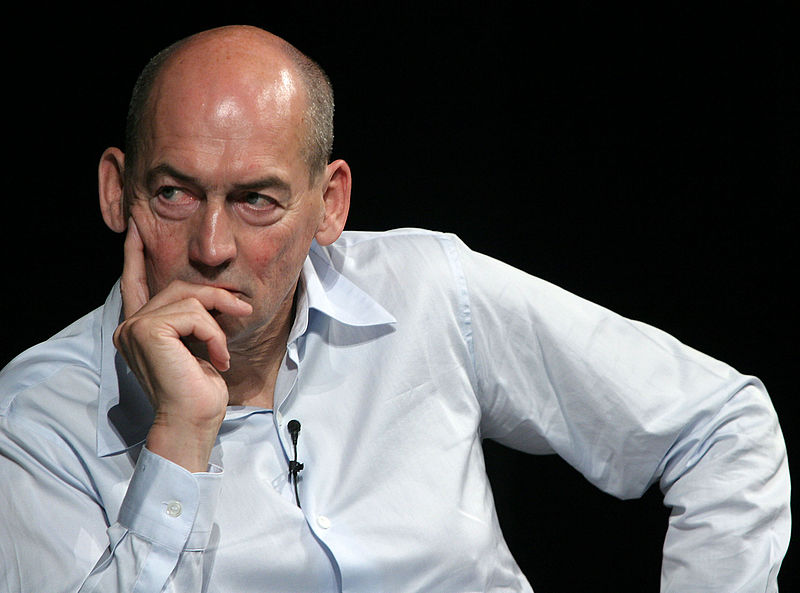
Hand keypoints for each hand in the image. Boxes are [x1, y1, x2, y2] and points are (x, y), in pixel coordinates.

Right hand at [113, 219, 251, 470]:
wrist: (193, 422)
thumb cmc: (199, 391)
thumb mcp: (199, 345)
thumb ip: (193, 318)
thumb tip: (211, 293)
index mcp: (138, 329)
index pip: (134, 282)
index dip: (136, 254)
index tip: (137, 227)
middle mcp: (129, 326)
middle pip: (178, 285)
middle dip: (215, 295)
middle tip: (242, 308)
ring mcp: (135, 328)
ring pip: (190, 297)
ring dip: (219, 322)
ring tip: (223, 351)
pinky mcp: (149, 331)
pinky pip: (195, 314)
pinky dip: (214, 334)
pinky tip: (217, 359)